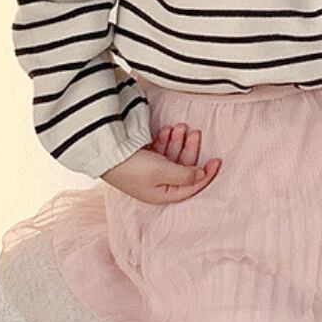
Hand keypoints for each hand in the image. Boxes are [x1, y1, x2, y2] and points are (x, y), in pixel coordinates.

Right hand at [100, 122, 221, 203]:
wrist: (103, 153)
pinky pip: (160, 150)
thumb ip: (185, 175)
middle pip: (183, 168)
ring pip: (172, 156)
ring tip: (179, 127)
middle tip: (195, 132)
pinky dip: (165, 140)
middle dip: (189, 149)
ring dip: (177, 141)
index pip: (192, 187)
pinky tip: (165, 130)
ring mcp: (149, 171)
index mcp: (163, 195)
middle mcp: (158, 185)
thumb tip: (201, 176)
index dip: (207, 175)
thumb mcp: (163, 173)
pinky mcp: (142, 158)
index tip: (217, 160)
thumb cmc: (132, 167)